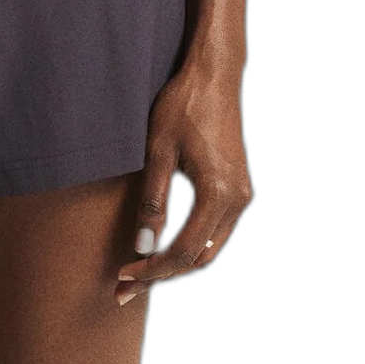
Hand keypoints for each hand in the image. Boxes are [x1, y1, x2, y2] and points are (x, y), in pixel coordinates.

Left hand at [114, 58, 250, 303]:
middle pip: (201, 257)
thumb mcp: (158, 152)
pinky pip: (214, 229)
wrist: (213, 75)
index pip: (184, 252)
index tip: (123, 277)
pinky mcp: (237, 187)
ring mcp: (241, 194)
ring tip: (139, 272)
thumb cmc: (182, 106)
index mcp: (218, 194)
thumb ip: (153, 202)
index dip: (152, 270)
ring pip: (210, 246)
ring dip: (176, 262)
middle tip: (125, 287)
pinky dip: (189, 243)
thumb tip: (143, 247)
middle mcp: (237, 201)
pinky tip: (162, 246)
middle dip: (162, 275)